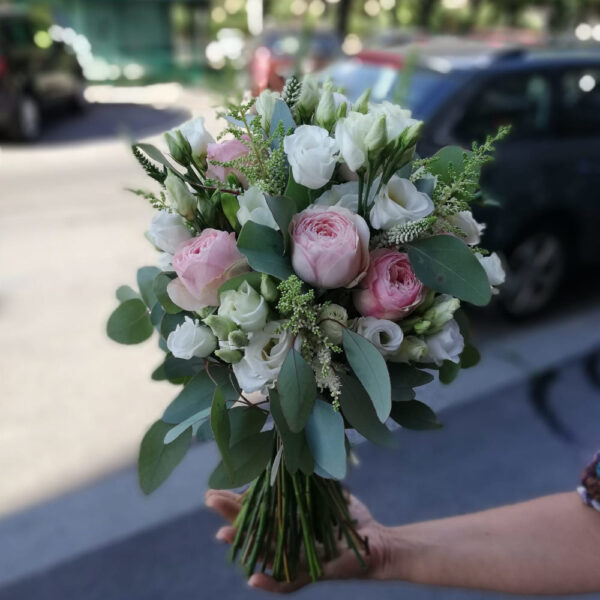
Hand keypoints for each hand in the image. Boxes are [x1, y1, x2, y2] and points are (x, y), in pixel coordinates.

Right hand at [205, 489, 395, 592]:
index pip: (256, 508)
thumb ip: (311, 476)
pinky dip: (270, 584)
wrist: (376, 541)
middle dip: (230, 514)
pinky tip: (252, 580)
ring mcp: (297, 557)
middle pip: (253, 527)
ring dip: (242, 545)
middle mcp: (287, 537)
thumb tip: (293, 451)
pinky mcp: (312, 574)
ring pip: (263, 552)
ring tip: (221, 535)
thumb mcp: (329, 491)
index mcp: (287, 517)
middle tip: (209, 499)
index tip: (216, 487)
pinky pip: (287, 584)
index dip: (237, 499)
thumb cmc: (350, 517)